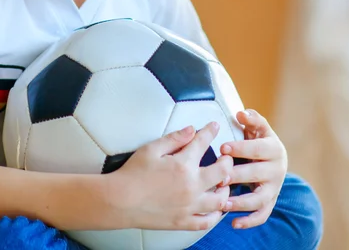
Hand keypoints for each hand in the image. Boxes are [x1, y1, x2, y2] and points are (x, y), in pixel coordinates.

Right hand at [109, 122, 233, 231]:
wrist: (120, 201)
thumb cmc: (133, 173)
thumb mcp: (151, 149)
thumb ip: (174, 138)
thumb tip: (191, 130)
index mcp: (183, 165)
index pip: (203, 143)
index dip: (210, 131)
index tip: (215, 126)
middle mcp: (191, 186)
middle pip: (222, 172)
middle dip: (227, 162)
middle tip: (226, 158)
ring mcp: (189, 206)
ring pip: (220, 200)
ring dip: (226, 190)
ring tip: (225, 184)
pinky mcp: (184, 222)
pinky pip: (207, 222)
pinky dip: (215, 215)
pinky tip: (215, 209)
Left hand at [220, 109, 287, 228]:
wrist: (272, 157)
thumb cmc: (258, 139)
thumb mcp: (257, 127)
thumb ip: (251, 119)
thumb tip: (241, 113)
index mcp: (274, 149)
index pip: (258, 148)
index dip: (241, 148)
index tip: (222, 148)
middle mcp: (277, 170)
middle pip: (257, 174)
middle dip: (237, 175)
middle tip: (219, 177)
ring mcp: (274, 188)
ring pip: (260, 199)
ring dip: (242, 202)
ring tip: (223, 202)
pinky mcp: (270, 202)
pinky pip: (262, 215)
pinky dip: (249, 221)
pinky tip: (234, 223)